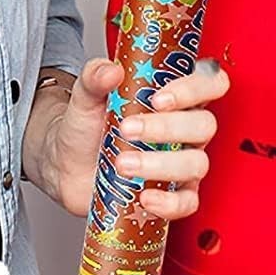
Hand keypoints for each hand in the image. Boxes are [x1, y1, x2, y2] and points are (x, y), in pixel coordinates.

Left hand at [33, 56, 227, 220]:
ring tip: (123, 164)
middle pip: (204, 124)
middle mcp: (184, 128)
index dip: (195, 89)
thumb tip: (110, 71)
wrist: (67, 166)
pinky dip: (169, 203)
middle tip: (128, 129)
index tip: (159, 100)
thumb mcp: (86, 95)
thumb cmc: (87, 126)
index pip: (209, 82)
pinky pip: (188, 202)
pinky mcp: (172, 194)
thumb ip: (95, 77)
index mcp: (173, 97)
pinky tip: (145, 196)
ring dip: (162, 164)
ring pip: (197, 163)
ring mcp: (181, 162)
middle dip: (167, 127)